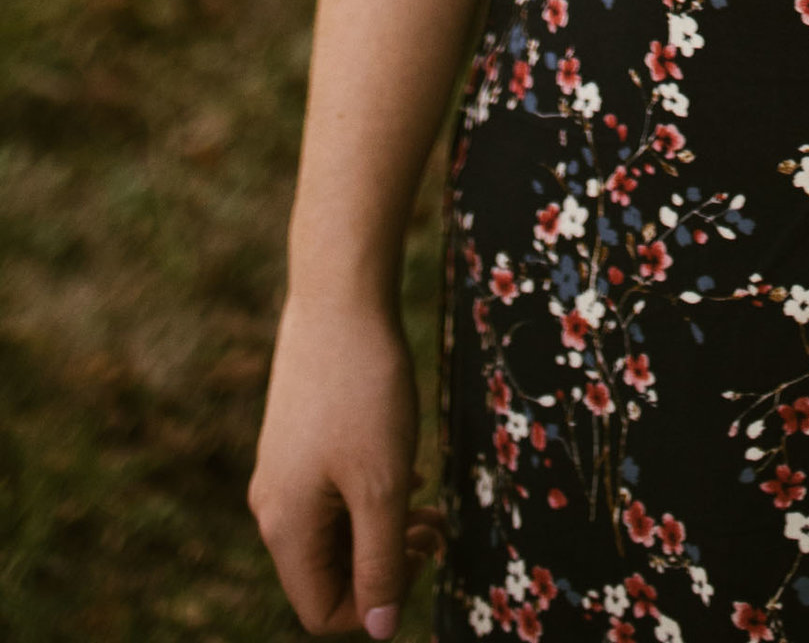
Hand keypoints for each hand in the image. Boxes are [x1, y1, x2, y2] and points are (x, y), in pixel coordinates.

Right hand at [249, 294, 438, 636]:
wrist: (339, 298)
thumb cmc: (364, 391)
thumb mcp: (383, 484)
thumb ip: (380, 561)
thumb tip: (380, 629)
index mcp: (286, 526)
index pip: (321, 609)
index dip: (374, 603)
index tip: (421, 560)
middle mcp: (273, 505)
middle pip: (327, 572)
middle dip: (384, 564)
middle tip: (435, 530)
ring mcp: (282, 469)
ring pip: (332, 530)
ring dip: (382, 529)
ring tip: (429, 506)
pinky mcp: (297, 438)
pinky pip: (331, 494)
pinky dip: (370, 494)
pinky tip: (407, 467)